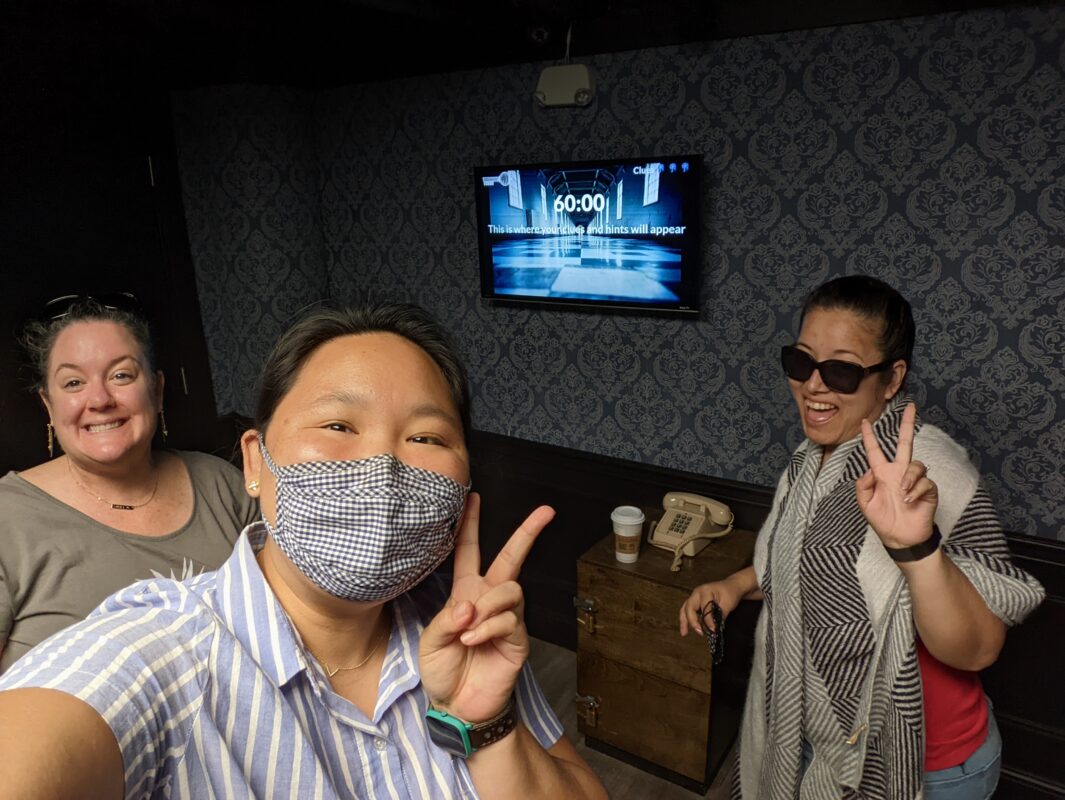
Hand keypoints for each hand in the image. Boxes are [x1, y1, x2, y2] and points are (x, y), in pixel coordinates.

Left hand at [419, 492, 555, 722]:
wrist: (457, 706)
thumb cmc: (443, 671)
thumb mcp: (430, 642)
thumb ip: (446, 619)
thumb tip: (470, 604)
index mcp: (464, 593)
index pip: (468, 551)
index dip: (469, 525)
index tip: (474, 497)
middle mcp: (488, 600)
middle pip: (510, 558)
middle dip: (527, 533)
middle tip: (545, 512)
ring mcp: (506, 618)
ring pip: (510, 588)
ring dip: (488, 605)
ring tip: (468, 630)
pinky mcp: (517, 639)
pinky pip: (509, 619)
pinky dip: (487, 628)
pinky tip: (473, 641)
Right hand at [679, 579, 742, 636]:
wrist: (731, 586)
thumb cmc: (730, 592)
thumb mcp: (728, 603)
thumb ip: (720, 615)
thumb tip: (714, 627)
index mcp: (705, 591)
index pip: (705, 608)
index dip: (708, 621)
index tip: (713, 630)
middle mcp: (697, 593)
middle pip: (689, 607)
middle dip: (692, 621)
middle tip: (699, 632)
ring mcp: (694, 596)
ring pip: (685, 609)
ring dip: (684, 621)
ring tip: (684, 633)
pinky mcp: (695, 601)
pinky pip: (687, 610)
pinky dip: (685, 619)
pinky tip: (685, 628)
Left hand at [855, 402, 937, 549]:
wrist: (900, 538)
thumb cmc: (882, 521)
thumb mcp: (865, 504)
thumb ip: (862, 486)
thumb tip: (870, 470)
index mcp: (882, 473)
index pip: (875, 451)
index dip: (869, 437)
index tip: (864, 421)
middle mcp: (899, 472)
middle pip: (905, 443)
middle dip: (907, 425)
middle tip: (911, 407)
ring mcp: (914, 480)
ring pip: (917, 464)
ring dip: (909, 478)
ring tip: (902, 494)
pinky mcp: (928, 490)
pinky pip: (926, 482)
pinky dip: (916, 491)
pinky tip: (909, 501)